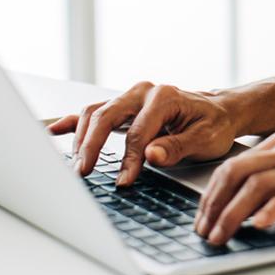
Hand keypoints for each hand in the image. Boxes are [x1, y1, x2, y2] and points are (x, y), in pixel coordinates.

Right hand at [47, 81, 238, 185]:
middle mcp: (143, 92)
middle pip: (106, 116)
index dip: (129, 159)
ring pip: (95, 112)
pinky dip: (73, 122)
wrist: (219, 112)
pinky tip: (55, 130)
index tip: (123, 182)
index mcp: (164, 97)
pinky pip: (93, 111)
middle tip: (84, 171)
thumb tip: (150, 156)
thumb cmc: (213, 125)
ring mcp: (130, 97)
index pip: (137, 132)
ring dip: (82, 138)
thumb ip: (176, 147)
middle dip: (92, 145)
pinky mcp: (123, 106)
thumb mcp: (205, 139)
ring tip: (77, 164)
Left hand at [195, 133, 274, 244]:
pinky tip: (259, 225)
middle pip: (237, 172)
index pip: (232, 166)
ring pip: (258, 185)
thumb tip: (234, 208)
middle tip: (204, 229)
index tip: (202, 217)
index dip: (210, 193)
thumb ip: (271, 182)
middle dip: (214, 203)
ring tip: (222, 234)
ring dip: (233, 212)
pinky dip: (271, 211)